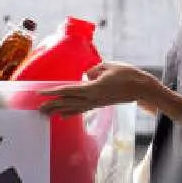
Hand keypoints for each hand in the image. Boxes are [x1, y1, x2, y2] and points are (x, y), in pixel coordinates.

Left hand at [38, 61, 158, 116]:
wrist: (143, 88)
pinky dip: (71, 112)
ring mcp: (97, 102)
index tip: (40, 94)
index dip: (53, 92)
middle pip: (68, 102)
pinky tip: (63, 116)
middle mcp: (93, 98)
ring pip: (74, 108)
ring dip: (59, 110)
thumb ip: (93, 70)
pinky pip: (82, 109)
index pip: (68, 90)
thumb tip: (86, 75)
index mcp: (93, 88)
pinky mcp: (100, 104)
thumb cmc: (127, 74)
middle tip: (38, 109)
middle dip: (53, 105)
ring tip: (46, 114)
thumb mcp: (108, 66)